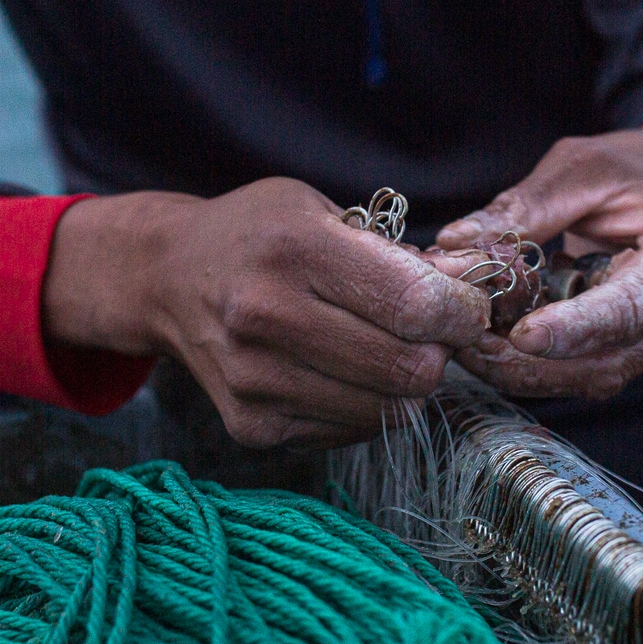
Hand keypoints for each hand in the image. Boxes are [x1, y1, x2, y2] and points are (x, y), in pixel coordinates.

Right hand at [44, 178, 489, 447]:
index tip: (466, 307)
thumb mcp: (322, 212)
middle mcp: (264, 316)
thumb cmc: (260, 235)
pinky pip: (351, 432)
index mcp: (293, 248)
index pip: (415, 304)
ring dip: (403, 384)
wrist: (169, 278)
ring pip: (387, 410)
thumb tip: (473, 289)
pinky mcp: (251, 426)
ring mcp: (254, 379)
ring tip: (381, 348)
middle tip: (426, 331)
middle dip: (437, 351)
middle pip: (409, 368)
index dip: (461, 312)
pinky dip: (365, 406)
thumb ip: (399, 253)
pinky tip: (341, 372)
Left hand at [434, 124, 642, 399]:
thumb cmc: (634, 167)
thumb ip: (522, 209)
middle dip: (535, 363)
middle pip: (612, 358)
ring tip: (473, 348)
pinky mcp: (640, 347)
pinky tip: (497, 344)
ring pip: (597, 375)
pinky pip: (588, 368)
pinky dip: (539, 364)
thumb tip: (453, 245)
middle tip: (469, 346)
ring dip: (529, 371)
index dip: (579, 328)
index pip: (636, 306)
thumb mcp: (580, 167)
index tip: (522, 336)